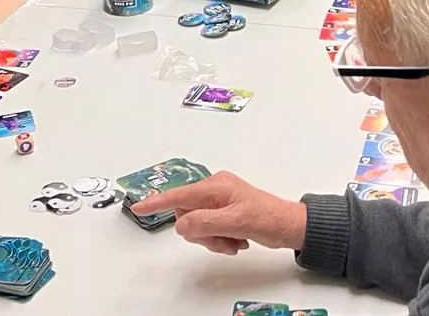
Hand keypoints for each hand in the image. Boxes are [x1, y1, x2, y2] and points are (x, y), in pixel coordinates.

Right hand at [129, 172, 306, 254]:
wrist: (289, 225)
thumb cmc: (268, 218)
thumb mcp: (235, 222)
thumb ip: (204, 222)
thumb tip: (181, 224)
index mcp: (215, 186)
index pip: (178, 195)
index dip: (157, 202)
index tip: (139, 206)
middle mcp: (215, 190)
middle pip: (188, 215)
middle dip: (201, 233)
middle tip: (221, 240)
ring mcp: (220, 202)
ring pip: (198, 225)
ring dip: (213, 239)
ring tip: (233, 241)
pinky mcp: (225, 212)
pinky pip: (209, 228)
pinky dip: (219, 239)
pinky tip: (236, 241)